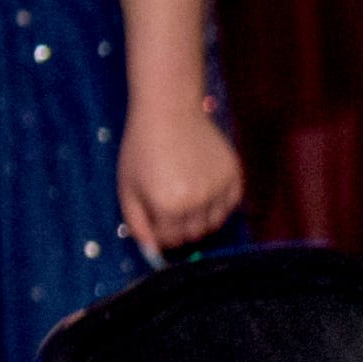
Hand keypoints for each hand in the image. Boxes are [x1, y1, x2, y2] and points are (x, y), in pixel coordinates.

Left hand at [118, 87, 244, 258]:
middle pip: (193, 234)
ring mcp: (220, 188)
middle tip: (168, 209)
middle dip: (179, 229)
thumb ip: (137, 222)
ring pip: (214, 222)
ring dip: (199, 219)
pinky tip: (203, 190)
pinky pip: (231, 204)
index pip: (170, 239)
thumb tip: (149, 249)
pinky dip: (219, 205)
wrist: (169, 113)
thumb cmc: (142, 149)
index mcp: (168, 206)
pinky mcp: (234, 175)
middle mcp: (198, 201)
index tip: (154, 221)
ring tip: (184, 198)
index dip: (160, 234)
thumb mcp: (127, 187)